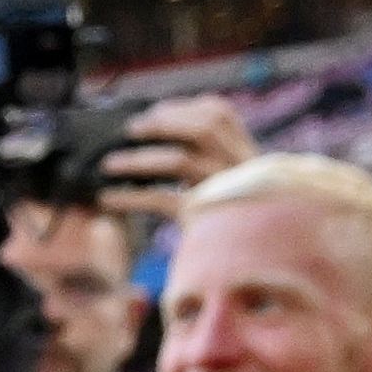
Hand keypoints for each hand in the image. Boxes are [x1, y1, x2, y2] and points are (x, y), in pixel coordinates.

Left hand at [96, 94, 255, 218]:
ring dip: (139, 159)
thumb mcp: (236, 188)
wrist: (264, 263)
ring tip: (109, 164)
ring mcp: (226, 192)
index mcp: (248, 155)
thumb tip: (158, 142)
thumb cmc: (241, 225)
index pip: (221, 114)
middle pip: (205, 128)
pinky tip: (107, 200)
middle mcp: (241, 168)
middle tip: (131, 129)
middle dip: (163, 123)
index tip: (156, 111)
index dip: (185, 108)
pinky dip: (131, 198)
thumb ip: (211, 164)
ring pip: (181, 161)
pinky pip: (163, 201)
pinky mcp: (206, 219)